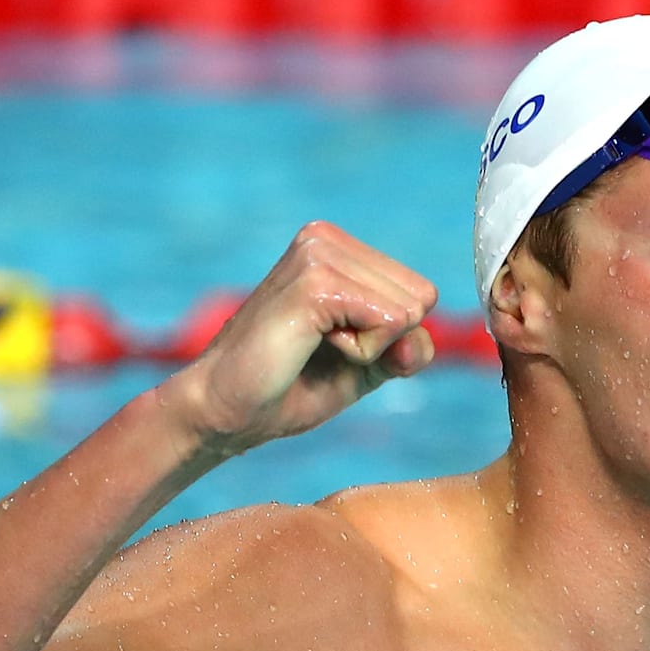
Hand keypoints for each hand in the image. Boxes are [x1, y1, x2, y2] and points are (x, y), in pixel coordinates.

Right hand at [164, 222, 438, 454]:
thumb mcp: (369, 365)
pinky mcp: (315, 282)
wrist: (227, 411)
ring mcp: (319, 254)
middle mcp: (326, 239)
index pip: (421, 293)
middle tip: (322, 348)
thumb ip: (408, 348)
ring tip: (312, 346)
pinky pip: (389, 322)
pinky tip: (310, 347)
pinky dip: (360, 352)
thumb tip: (419, 336)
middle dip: (383, 341)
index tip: (335, 344)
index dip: (392, 338)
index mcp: (338, 248)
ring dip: (368, 347)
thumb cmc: (291, 387)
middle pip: (421, 299)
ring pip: (408, 311)